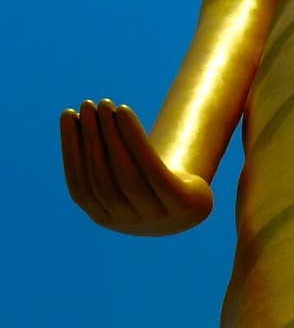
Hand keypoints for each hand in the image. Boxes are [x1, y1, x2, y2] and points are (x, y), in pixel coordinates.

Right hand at [60, 99, 212, 235]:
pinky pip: (154, 171)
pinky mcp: (180, 203)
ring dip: (113, 135)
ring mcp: (156, 217)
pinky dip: (136, 140)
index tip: (68, 115)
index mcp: (104, 219)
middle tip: (88, 105)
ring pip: (127, 175)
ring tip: (106, 104)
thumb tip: (74, 120)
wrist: (190, 202)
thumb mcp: (119, 173)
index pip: (80, 188)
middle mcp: (128, 223)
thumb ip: (96, 158)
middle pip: (103, 179)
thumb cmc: (146, 181)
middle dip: (93, 139)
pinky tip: (125, 112)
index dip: (72, 151)